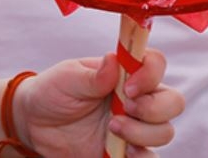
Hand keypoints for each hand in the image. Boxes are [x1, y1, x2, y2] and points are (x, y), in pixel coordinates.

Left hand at [17, 52, 182, 156]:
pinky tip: (124, 151)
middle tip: (125, 108)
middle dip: (155, 108)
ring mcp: (134, 127)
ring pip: (165, 132)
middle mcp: (135, 99)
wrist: (35, 124)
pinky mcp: (126, 152)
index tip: (129, 86)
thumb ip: (92, 74)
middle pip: (173, 101)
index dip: (151, 73)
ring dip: (143, 132)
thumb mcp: (66, 78)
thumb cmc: (52, 92)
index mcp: (123, 74)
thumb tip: (113, 60)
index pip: (156, 64)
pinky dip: (143, 157)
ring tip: (112, 129)